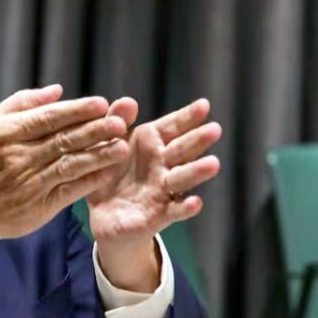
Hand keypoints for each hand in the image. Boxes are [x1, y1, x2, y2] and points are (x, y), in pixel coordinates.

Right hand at [0, 85, 130, 264]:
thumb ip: (21, 103)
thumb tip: (57, 90)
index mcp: (7, 133)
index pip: (49, 117)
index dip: (77, 110)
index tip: (101, 103)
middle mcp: (20, 156)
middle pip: (65, 139)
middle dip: (95, 129)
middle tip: (120, 122)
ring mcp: (31, 182)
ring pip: (72, 164)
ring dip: (99, 155)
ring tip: (122, 146)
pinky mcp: (40, 205)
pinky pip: (70, 190)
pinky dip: (90, 180)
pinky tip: (107, 172)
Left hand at [88, 98, 220, 290]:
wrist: (103, 217)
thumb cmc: (108, 174)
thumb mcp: (104, 146)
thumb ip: (114, 122)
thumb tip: (128, 101)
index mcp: (149, 144)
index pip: (172, 127)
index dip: (187, 117)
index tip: (204, 105)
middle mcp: (162, 165)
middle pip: (182, 150)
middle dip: (197, 140)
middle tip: (214, 130)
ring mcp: (162, 190)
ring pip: (182, 179)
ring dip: (197, 172)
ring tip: (213, 164)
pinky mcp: (158, 215)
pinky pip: (174, 211)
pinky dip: (185, 208)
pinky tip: (195, 203)